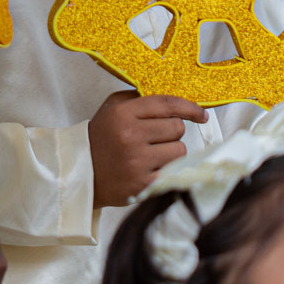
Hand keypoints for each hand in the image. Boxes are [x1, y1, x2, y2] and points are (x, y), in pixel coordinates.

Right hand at [89, 92, 206, 206]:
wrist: (81, 172)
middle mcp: (130, 136)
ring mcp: (137, 161)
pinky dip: (168, 169)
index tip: (201, 114)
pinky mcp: (144, 183)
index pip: (167, 104)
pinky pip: (175, 171)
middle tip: (154, 139)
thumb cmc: (102, 138)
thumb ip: (140, 99)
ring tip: (152, 155)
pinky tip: (153, 168)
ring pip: (180, 150)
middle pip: (177, 128)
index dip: (190, 108)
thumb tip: (175, 101)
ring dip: (172, 152)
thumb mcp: (113, 110)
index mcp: (123, 114)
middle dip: (171, 132)